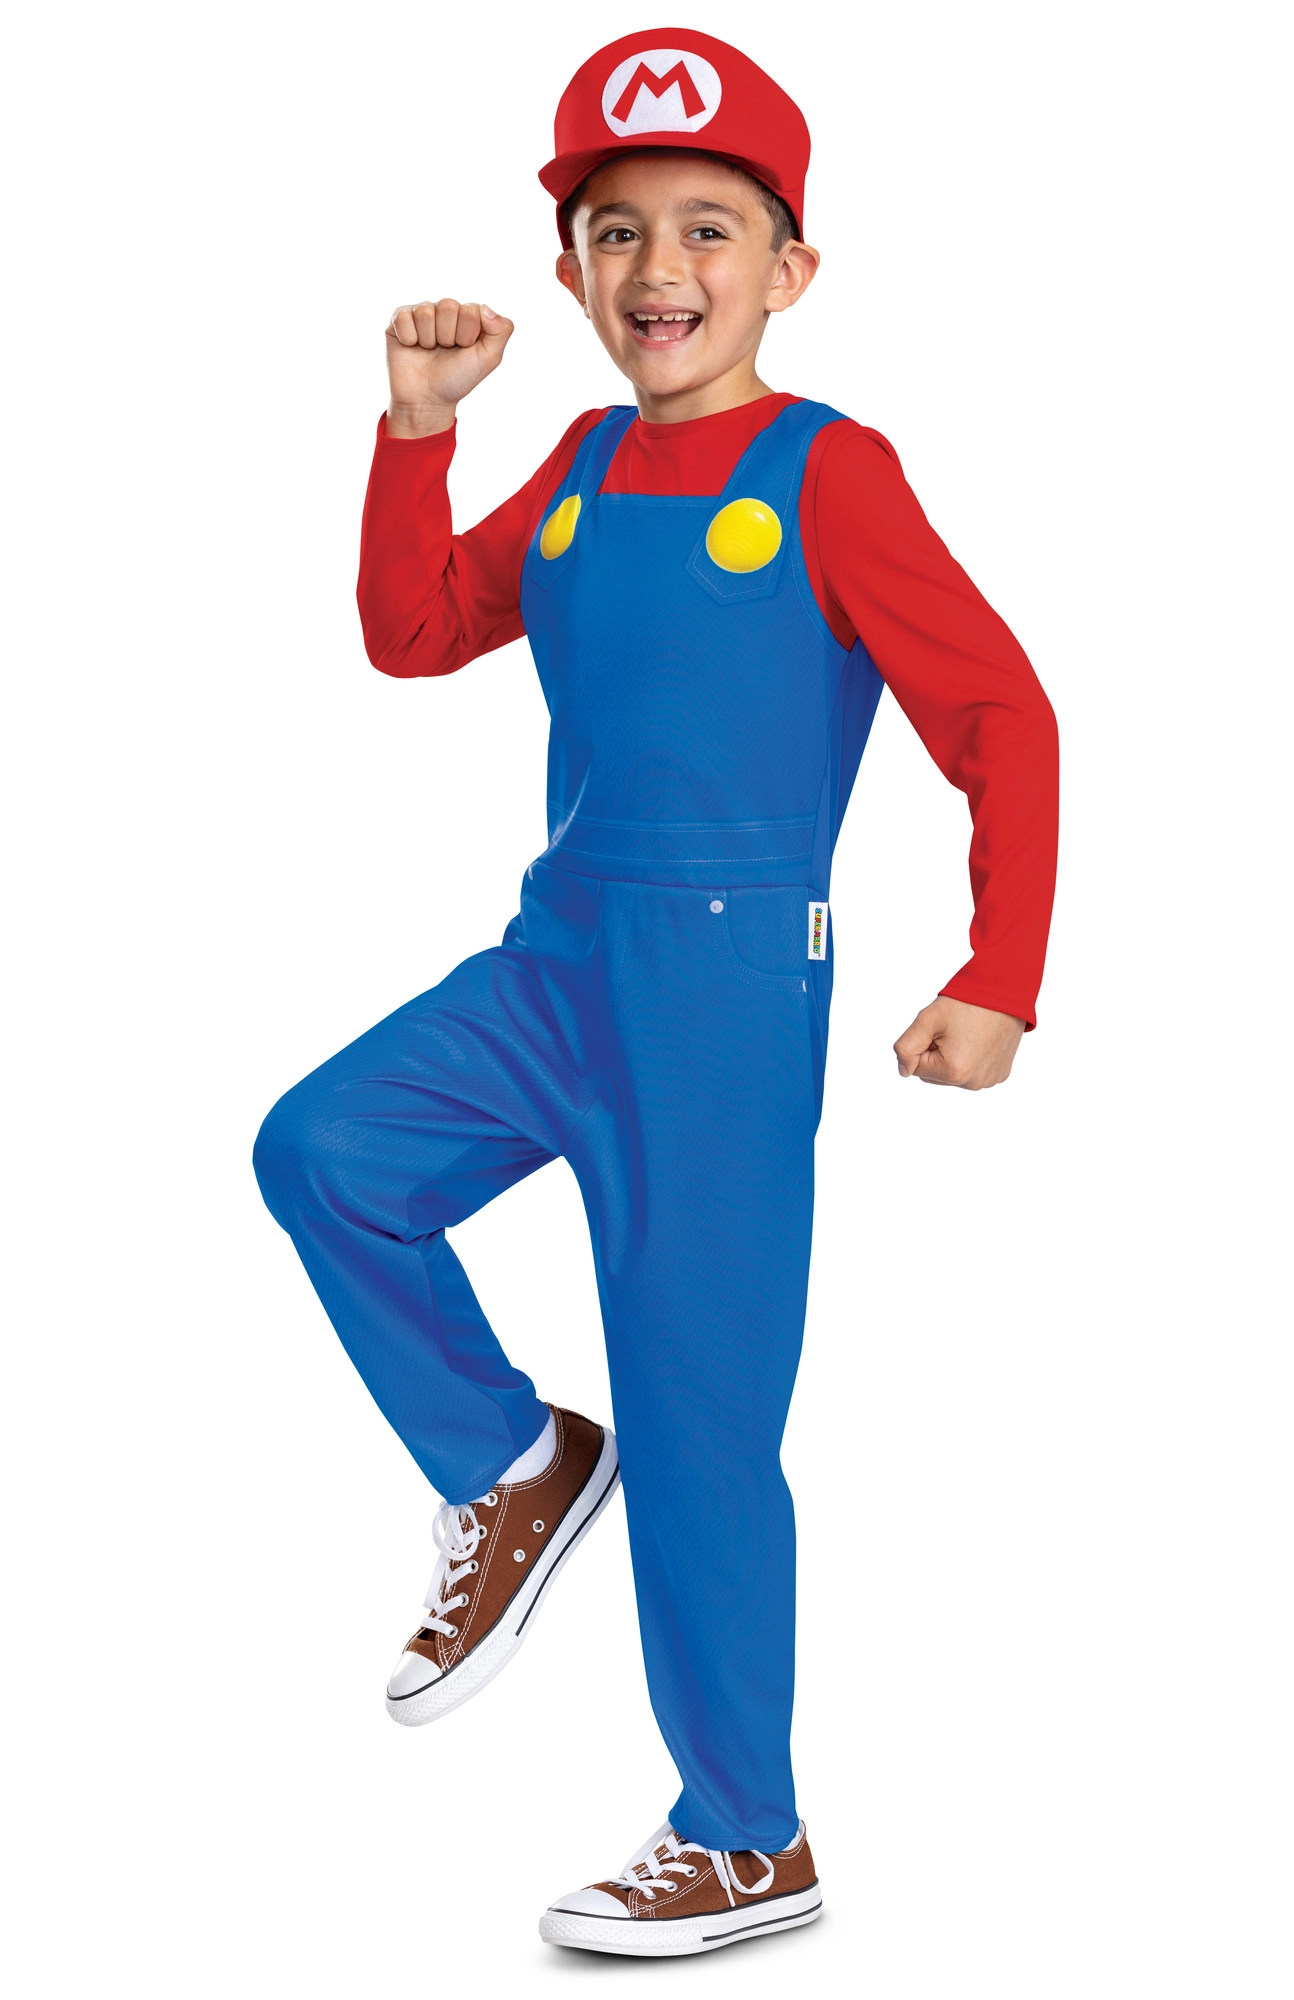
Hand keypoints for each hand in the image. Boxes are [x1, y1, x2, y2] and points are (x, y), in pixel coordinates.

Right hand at [385, 299, 513, 436]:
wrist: (427, 400)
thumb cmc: (457, 379)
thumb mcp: (488, 359)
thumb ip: (501, 331)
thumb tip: (486, 308)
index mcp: (467, 315)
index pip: (471, 309)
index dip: (467, 335)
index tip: (463, 350)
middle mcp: (444, 310)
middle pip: (448, 306)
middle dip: (448, 336)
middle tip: (445, 351)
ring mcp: (420, 313)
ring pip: (425, 312)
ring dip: (429, 339)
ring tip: (429, 351)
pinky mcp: (398, 320)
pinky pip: (403, 317)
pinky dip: (409, 338)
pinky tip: (412, 347)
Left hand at [894, 996, 1025, 1088]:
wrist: (1006, 992)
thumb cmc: (968, 1002)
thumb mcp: (927, 1019)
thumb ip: (906, 1047)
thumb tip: (903, 1070)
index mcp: (953, 1071)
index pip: (915, 1067)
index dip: (922, 1044)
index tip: (939, 1029)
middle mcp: (973, 1082)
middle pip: (934, 1074)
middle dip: (936, 1053)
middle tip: (952, 1030)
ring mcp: (988, 1080)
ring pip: (952, 1074)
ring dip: (952, 1057)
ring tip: (967, 1033)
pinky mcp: (999, 1074)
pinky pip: (973, 1071)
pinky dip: (971, 1057)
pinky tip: (980, 1039)